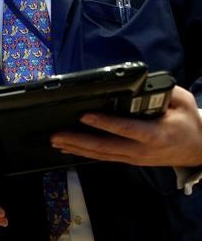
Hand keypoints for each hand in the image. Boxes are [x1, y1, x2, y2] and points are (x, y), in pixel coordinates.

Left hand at [52, 86, 201, 166]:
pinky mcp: (128, 159)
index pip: (126, 129)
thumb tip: (139, 82)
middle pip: (105, 146)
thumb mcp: (182, 101)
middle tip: (56, 134)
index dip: (104, 123)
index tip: (84, 115)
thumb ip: (162, 91)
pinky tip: (67, 148)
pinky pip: (103, 157)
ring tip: (54, 141)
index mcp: (155, 134)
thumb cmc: (188, 122)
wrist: (198, 149)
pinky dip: (83, 152)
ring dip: (75, 148)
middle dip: (78, 140)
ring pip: (100, 154)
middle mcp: (141, 150)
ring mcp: (133, 158)